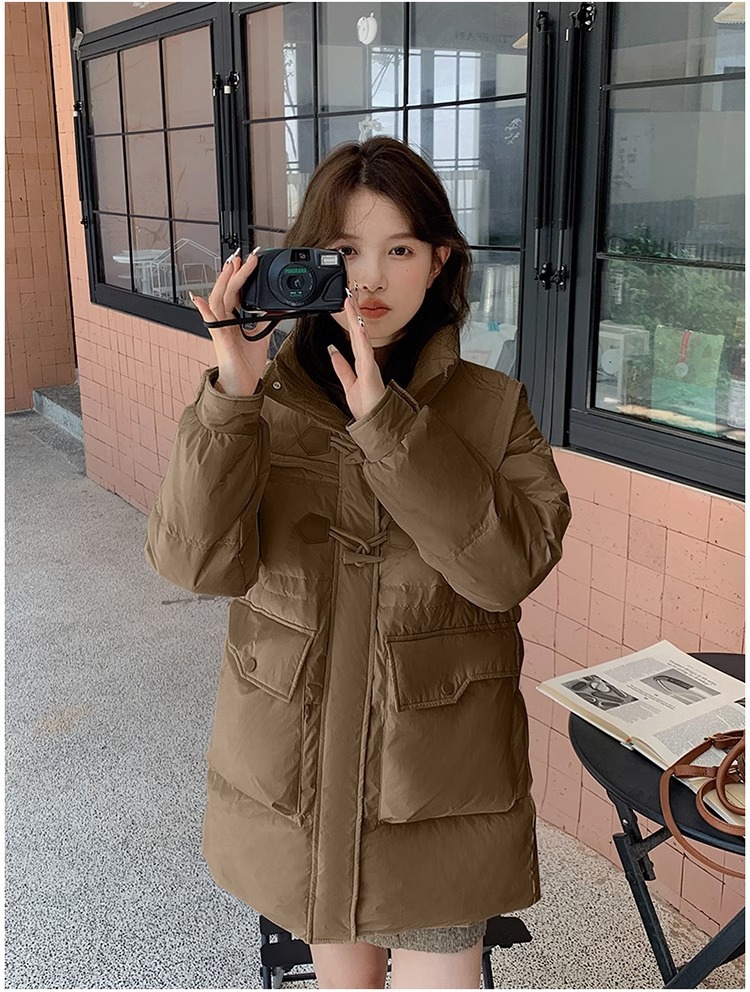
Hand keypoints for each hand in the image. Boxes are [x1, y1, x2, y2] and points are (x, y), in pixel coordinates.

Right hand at [190, 248, 271, 395]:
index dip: (239, 276)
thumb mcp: (261, 337)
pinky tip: (198, 299)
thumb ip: (265, 322)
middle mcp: (223, 322)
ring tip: (229, 267)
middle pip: (226, 292)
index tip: (246, 261)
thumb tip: (274, 308)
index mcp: (232, 319)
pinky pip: (210, 322)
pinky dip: (204, 310)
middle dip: (233, 273)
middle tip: (241, 257)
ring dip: (223, 283)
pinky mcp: (219, 340)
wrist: (242, 385)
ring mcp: (220, 329)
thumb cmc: (247, 364)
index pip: (234, 292)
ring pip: (217, 301)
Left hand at [328, 293, 386, 420]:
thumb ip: (341, 366)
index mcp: (360, 361)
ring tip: (351, 301)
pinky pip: (365, 352)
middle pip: (358, 330)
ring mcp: (369, 365)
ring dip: (356, 318)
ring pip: (361, 336)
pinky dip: (362, 338)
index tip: (346, 300)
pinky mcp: (371, 373)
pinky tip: (358, 326)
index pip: (354, 334)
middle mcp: (366, 360)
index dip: (350, 317)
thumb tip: (332, 349)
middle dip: (353, 310)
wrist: (375, 422)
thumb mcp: (348, 383)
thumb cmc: (367, 406)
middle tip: (349, 291)